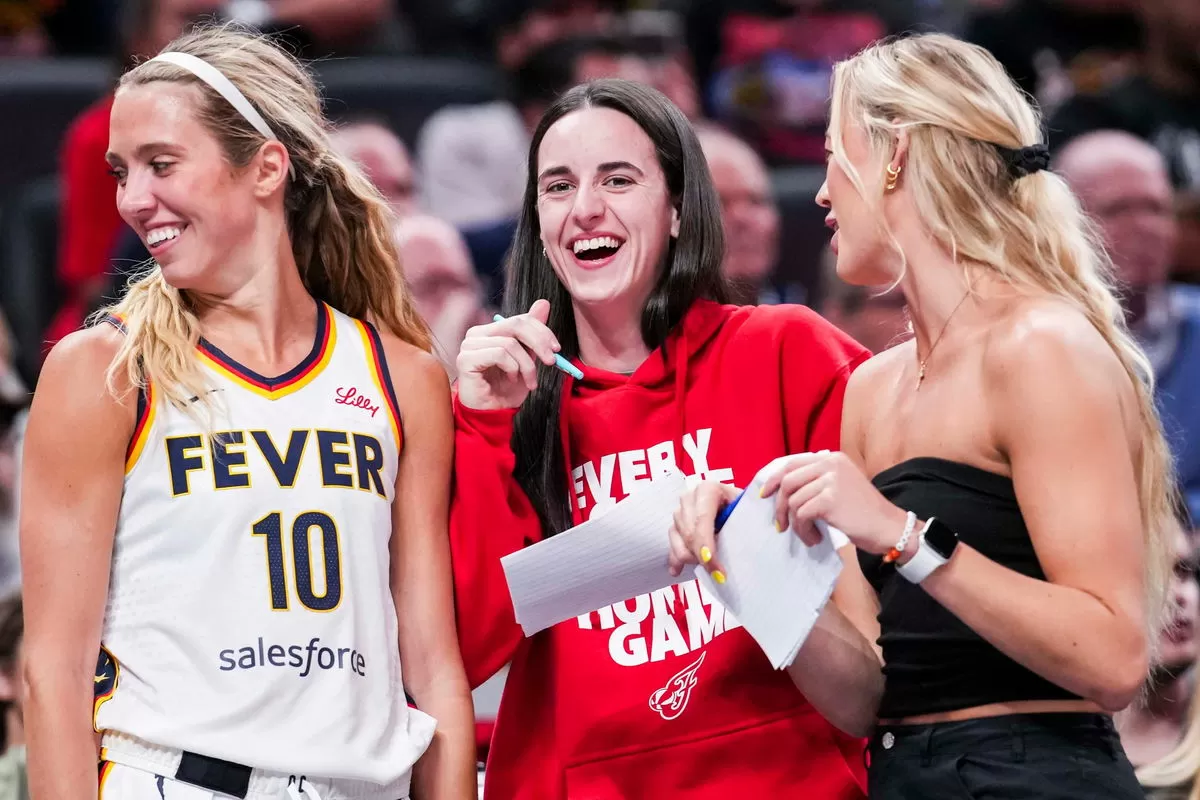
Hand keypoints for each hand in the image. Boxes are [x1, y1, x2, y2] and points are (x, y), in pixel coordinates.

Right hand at [455, 299, 560, 410]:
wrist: (493, 414)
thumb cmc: (507, 389)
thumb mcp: (527, 359)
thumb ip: (533, 333)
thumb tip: (543, 303)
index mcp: (490, 331)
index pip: (520, 319)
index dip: (542, 331)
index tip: (556, 349)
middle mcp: (477, 334)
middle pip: (516, 325)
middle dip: (539, 343)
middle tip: (551, 361)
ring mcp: (469, 345)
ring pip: (510, 343)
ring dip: (527, 365)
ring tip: (529, 381)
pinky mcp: (465, 359)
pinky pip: (499, 354)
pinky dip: (512, 368)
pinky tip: (511, 380)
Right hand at [667, 481, 740, 581]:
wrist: (731, 505)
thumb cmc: (742, 508)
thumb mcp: (747, 508)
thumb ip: (749, 517)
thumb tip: (765, 530)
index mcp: (707, 490)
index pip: (702, 518)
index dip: (705, 543)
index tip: (713, 564)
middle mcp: (689, 499)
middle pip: (689, 533)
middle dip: (701, 557)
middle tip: (719, 575)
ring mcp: (679, 513)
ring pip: (680, 542)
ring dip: (693, 558)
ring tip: (711, 568)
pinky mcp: (675, 527)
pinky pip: (672, 547)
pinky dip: (676, 561)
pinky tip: (678, 571)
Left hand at [760, 451, 908, 554]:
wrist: (889, 527)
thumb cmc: (863, 512)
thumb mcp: (840, 486)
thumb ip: (816, 482)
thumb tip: (781, 490)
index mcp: (831, 458)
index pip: (791, 463)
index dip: (774, 480)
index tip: (765, 495)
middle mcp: (830, 463)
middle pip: (788, 481)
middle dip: (780, 506)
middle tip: (781, 525)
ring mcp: (831, 480)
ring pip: (794, 501)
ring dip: (796, 524)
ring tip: (809, 535)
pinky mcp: (830, 499)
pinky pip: (802, 515)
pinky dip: (804, 530)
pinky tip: (815, 538)